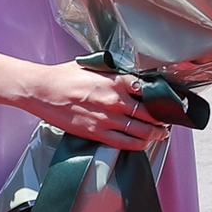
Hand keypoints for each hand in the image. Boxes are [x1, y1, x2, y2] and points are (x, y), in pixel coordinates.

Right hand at [20, 62, 169, 149]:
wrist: (41, 90)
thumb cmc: (64, 77)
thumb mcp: (96, 67)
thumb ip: (115, 74)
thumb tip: (132, 78)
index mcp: (117, 81)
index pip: (149, 91)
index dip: (162, 98)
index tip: (170, 101)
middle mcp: (115, 100)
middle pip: (150, 114)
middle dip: (163, 119)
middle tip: (168, 120)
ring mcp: (106, 118)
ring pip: (141, 131)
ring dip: (155, 134)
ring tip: (161, 133)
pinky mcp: (96, 132)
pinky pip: (124, 143)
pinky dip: (138, 144)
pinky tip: (144, 143)